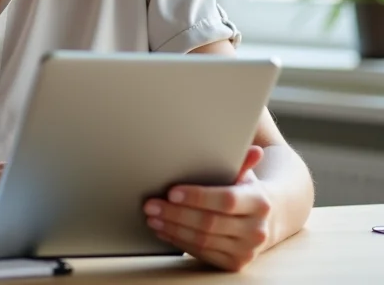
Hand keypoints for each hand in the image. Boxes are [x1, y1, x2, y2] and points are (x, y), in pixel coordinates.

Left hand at [143, 146, 271, 271]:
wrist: (262, 220)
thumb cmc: (243, 190)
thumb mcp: (243, 174)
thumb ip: (241, 162)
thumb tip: (253, 149)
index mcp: (259, 203)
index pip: (226, 200)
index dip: (197, 197)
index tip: (171, 192)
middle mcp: (257, 231)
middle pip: (209, 223)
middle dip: (175, 214)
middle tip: (151, 204)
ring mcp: (246, 251)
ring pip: (203, 241)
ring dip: (172, 228)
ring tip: (152, 217)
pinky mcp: (234, 264)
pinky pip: (202, 253)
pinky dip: (179, 241)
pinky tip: (164, 230)